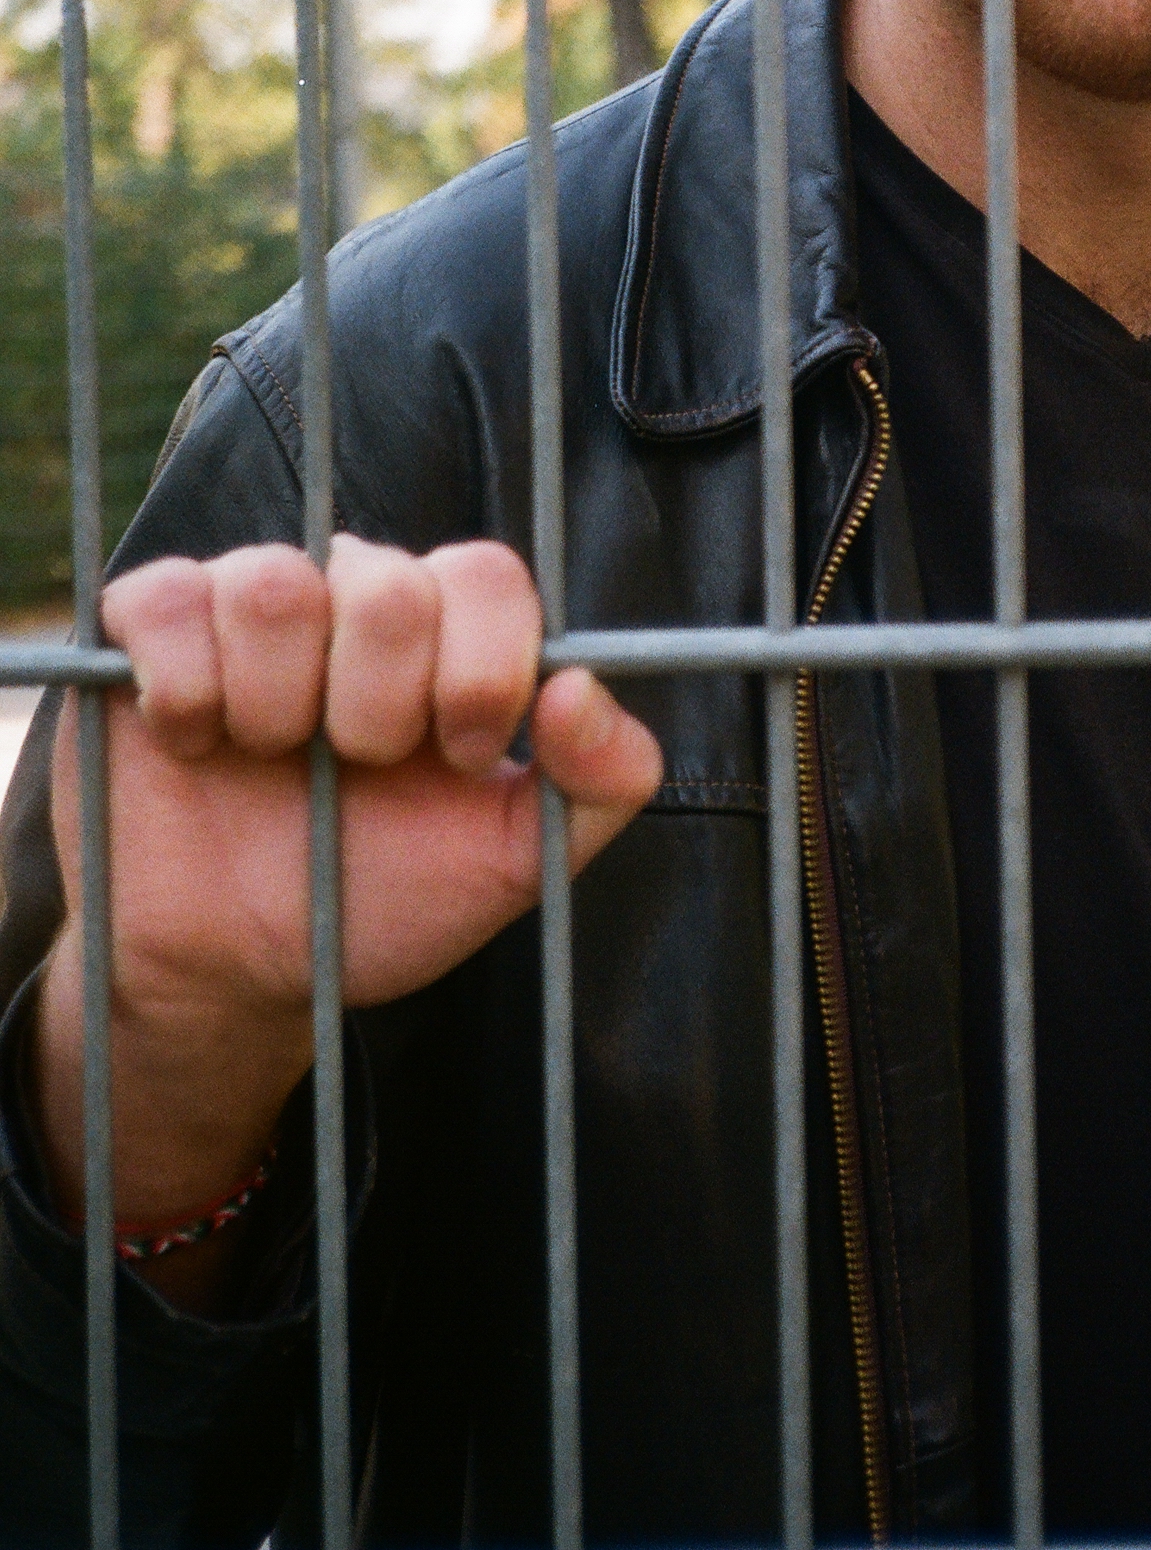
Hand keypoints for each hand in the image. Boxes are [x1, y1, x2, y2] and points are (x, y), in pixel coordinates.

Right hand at [36, 536, 660, 1253]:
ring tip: (272, 761)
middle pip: (386, 586)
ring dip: (277, 707)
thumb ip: (603, 784)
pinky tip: (195, 745)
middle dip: (379, 710)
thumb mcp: (518, 861)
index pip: (486, 576)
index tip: (463, 757)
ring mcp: (246, 599)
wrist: (239, 973)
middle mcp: (351, 595)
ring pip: (274, 586)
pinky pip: (167, 600)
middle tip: (356, 771)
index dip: (482, 671)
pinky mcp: (149, 624)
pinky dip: (186, 690)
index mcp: (448, 632)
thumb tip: (584, 686)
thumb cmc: (379, 902)